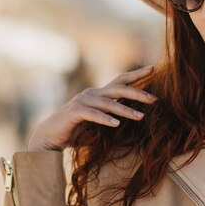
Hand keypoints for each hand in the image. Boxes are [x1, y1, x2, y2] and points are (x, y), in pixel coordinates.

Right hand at [26, 65, 158, 150]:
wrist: (50, 136)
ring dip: (125, 111)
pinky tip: (116, 125)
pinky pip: (93, 114)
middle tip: (154, 99)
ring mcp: (83, 101)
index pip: (121, 81)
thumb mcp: (99, 123)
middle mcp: (92, 94)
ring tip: (141, 117)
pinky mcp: (75, 112)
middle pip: (118, 89)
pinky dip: (105, 119)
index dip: (137, 74)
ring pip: (108, 103)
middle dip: (137, 93)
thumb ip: (113, 117)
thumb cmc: (76, 131)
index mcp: (99, 94)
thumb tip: (136, 118)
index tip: (153, 69)